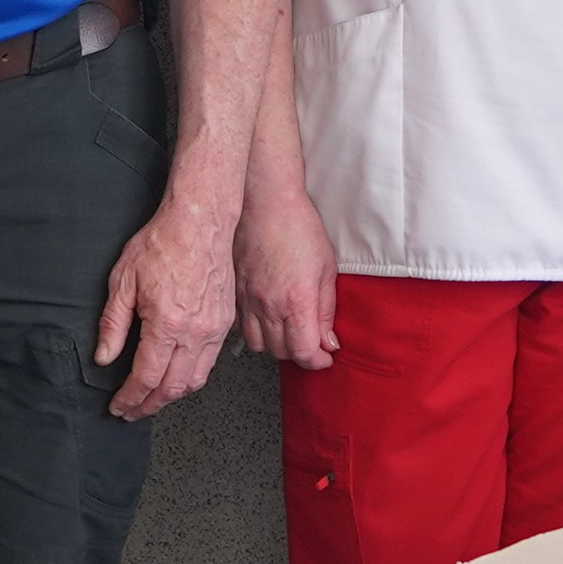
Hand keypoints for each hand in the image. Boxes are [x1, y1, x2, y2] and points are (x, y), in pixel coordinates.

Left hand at [95, 191, 242, 421]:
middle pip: (172, 387)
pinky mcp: (225, 322)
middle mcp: (195, 332)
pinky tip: (176, 375)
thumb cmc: (162, 243)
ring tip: (153, 399)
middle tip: (132, 411)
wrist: (200, 222)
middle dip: (149, 405)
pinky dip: (191, 376)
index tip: (119, 406)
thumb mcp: (122, 281)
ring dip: (172, 395)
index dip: (130, 398)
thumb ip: (113, 324)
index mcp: (167, 324)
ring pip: (195, 380)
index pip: (146, 377)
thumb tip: (104, 356)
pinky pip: (209, 362)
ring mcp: (214, 329)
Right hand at [237, 176, 343, 371]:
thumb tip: (329, 341)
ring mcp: (247, 300)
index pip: (304, 352)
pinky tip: (265, 319)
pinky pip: (240, 327)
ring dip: (275, 345)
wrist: (264, 202)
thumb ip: (327, 310)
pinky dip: (255, 331)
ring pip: (259, 345)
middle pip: (281, 353)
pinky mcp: (234, 293)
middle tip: (310, 341)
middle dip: (300, 353)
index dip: (317, 361)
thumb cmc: (297, 226)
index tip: (324, 357)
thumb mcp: (327, 268)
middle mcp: (268, 305)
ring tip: (287, 331)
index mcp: (296, 300)